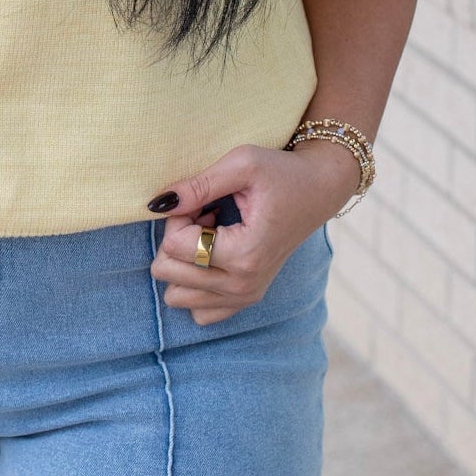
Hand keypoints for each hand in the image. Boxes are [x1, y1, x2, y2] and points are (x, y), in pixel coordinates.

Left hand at [148, 140, 355, 324]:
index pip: (173, 246)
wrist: (318, 190)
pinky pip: (198, 312)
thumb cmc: (281, 173)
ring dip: (185, 261)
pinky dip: (195, 283)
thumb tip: (157, 205)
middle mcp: (243, 286)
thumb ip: (197, 185)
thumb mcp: (241, 164)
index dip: (179, 215)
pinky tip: (215, 254)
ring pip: (176, 296)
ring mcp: (245, 298)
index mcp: (243, 255)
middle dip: (178, 237)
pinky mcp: (245, 300)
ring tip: (211, 234)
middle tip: (206, 215)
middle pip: (169, 273)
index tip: (204, 201)